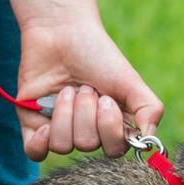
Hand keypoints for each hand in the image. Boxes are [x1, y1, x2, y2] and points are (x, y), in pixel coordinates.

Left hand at [16, 23, 163, 160]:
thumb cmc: (98, 54)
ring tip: (66, 89)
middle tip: (85, 87)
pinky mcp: (33, 127)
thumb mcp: (130, 80)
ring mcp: (60, 132)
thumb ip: (148, 108)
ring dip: (64, 112)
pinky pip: (35, 153)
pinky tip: (44, 125)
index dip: (109, 127)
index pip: (114, 150)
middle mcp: (87, 134)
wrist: (60, 32)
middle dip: (85, 111)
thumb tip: (149, 140)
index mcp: (113, 127)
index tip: (106, 99)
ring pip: (62, 146)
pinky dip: (40, 143)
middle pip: (87, 145)